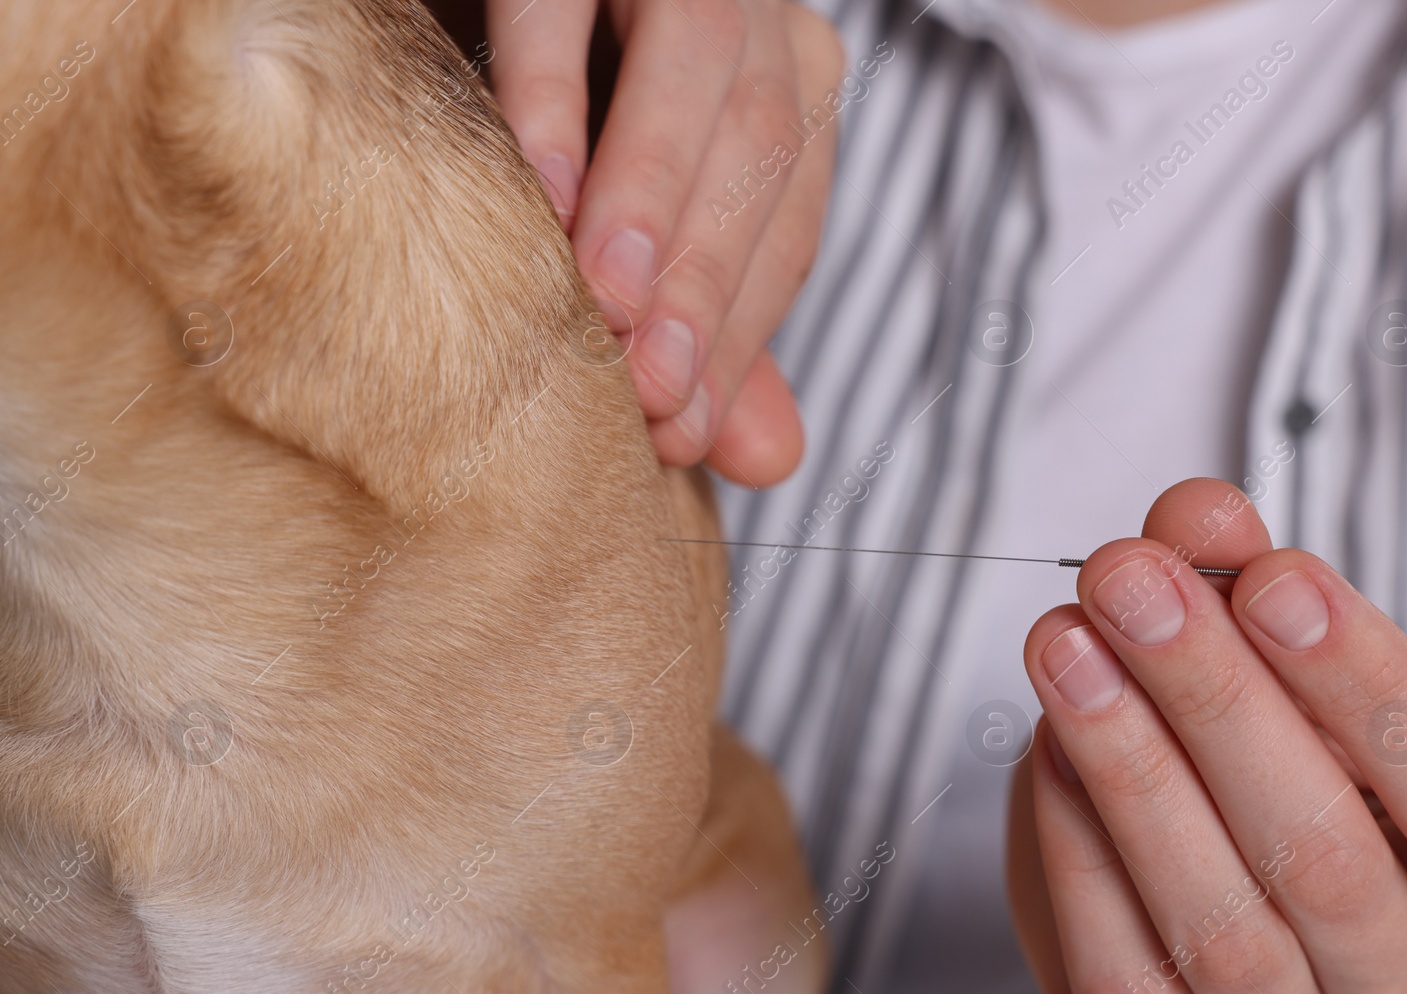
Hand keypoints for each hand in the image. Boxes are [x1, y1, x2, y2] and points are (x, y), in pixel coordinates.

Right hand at [487, 0, 843, 485]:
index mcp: (792, 94)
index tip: (682, 433)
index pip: (789, 229)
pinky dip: (552, 98)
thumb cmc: (575, 117)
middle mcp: (760, 21)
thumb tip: (775, 460)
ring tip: (609, 304)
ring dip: (653, 195)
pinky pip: (563, 7)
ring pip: (700, 68)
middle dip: (706, 282)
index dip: (741, 335)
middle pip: (760, 157)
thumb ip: (709, 320)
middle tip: (649, 389)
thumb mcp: (651, 219)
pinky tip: (539, 188)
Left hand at [1007, 478, 1406, 993]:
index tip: (1269, 576)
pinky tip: (1049, 747)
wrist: (1259, 928)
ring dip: (1130, 765)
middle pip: (1325, 861)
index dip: (1369, 690)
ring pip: (1222, 926)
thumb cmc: (1305, 783)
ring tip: (1065, 643)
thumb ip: (1255, 595)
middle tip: (1127, 576)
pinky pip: (1127, 978)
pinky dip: (1079, 849)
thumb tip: (1196, 513)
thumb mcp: (1306, 690)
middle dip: (1214, 700)